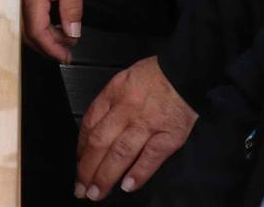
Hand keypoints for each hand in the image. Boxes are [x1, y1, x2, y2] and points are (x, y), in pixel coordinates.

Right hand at [23, 0, 83, 62]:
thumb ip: (71, 10)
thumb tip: (71, 34)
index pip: (38, 34)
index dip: (52, 49)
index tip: (67, 57)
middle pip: (29, 33)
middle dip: (48, 46)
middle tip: (67, 50)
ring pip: (27, 23)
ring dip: (45, 34)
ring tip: (65, 35)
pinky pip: (28, 12)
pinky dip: (41, 22)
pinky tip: (55, 19)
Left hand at [74, 57, 196, 199]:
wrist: (185, 71)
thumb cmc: (154, 76)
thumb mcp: (123, 80)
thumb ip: (108, 105)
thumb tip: (93, 132)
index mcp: (113, 94)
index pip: (89, 124)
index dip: (80, 149)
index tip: (78, 164)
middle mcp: (127, 110)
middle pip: (100, 142)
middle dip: (87, 169)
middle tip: (81, 189)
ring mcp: (148, 123)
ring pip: (121, 153)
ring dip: (106, 176)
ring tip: (96, 193)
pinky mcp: (170, 135)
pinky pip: (151, 157)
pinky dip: (139, 173)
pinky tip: (127, 186)